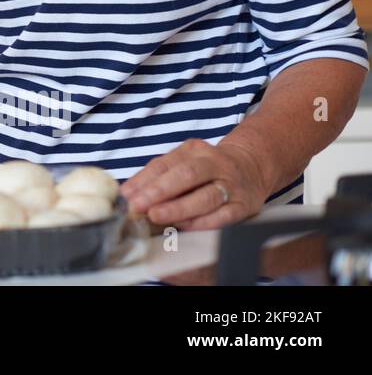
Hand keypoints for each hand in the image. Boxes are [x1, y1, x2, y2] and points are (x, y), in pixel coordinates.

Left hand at [118, 138, 271, 230]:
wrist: (252, 167)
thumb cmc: (208, 168)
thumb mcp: (184, 161)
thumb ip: (158, 175)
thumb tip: (128, 194)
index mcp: (194, 151)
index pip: (165, 164)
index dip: (143, 180)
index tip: (126, 195)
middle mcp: (215, 164)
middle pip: (186, 175)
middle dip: (159, 191)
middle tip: (138, 205)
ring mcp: (232, 185)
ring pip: (206, 197)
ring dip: (179, 208)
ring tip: (156, 216)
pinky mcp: (245, 205)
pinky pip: (224, 216)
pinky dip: (203, 223)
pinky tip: (185, 226)